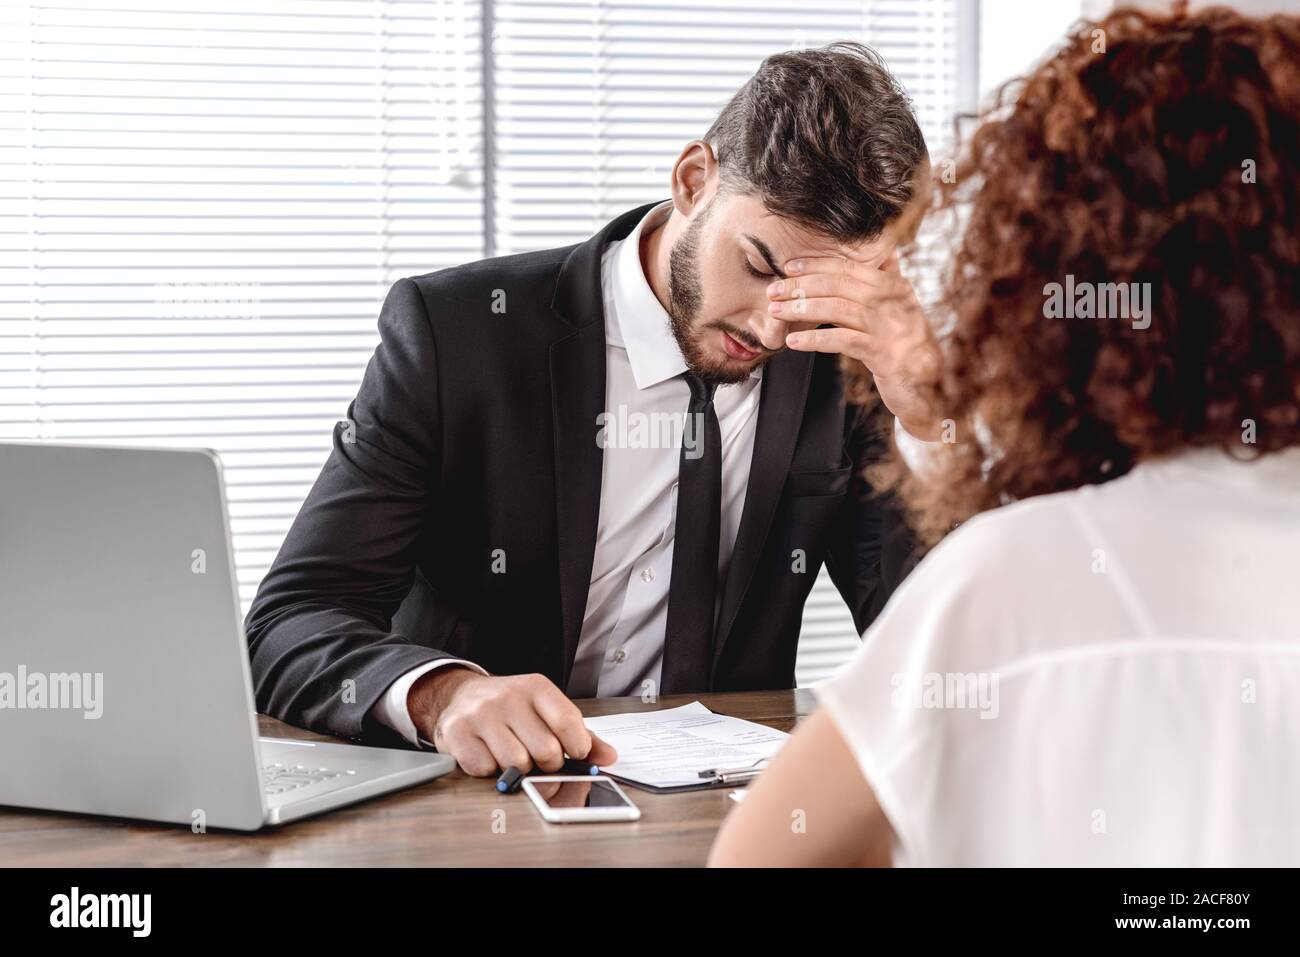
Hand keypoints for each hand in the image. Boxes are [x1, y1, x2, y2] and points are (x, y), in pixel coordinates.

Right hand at [407, 667, 617, 776]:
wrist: (461, 697)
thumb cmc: (512, 708)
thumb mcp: (547, 710)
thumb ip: (581, 734)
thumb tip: (608, 757)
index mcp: (536, 687)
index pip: (568, 723)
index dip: (578, 748)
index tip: (575, 754)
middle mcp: (508, 696)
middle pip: (545, 751)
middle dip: (547, 763)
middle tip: (538, 756)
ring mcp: (480, 714)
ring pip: (516, 763)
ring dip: (517, 768)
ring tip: (512, 752)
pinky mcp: (457, 733)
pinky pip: (485, 769)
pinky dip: (490, 770)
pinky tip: (488, 753)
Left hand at [768, 251, 942, 439]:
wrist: (930, 384)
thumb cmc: (907, 343)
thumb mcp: (901, 308)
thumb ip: (891, 279)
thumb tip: (885, 250)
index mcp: (894, 286)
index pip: (849, 267)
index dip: (817, 264)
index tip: (789, 266)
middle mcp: (893, 301)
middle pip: (839, 285)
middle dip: (802, 285)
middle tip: (773, 289)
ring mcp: (888, 327)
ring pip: (838, 309)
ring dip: (802, 309)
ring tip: (776, 312)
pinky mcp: (882, 354)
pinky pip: (842, 341)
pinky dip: (815, 339)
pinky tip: (793, 341)